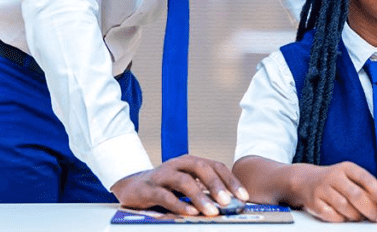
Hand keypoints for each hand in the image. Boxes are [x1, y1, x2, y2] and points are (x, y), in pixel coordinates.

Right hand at [110, 154, 249, 216]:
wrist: (132, 186)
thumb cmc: (166, 187)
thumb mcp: (187, 185)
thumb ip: (205, 191)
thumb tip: (232, 205)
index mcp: (190, 162)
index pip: (215, 166)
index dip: (231, 180)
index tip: (244, 197)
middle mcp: (177, 165)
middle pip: (200, 168)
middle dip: (217, 185)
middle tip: (229, 202)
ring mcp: (162, 176)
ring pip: (184, 181)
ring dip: (200, 197)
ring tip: (212, 212)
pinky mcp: (148, 189)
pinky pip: (165, 196)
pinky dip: (179, 205)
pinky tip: (191, 213)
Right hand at [290, 161, 376, 222]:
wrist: (304, 180)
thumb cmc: (334, 181)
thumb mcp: (350, 177)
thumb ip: (366, 189)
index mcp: (347, 168)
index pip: (367, 179)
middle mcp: (334, 176)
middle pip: (357, 195)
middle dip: (371, 210)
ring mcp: (323, 189)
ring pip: (346, 208)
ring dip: (357, 216)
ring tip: (360, 216)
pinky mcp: (315, 203)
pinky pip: (333, 216)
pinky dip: (342, 219)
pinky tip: (344, 216)